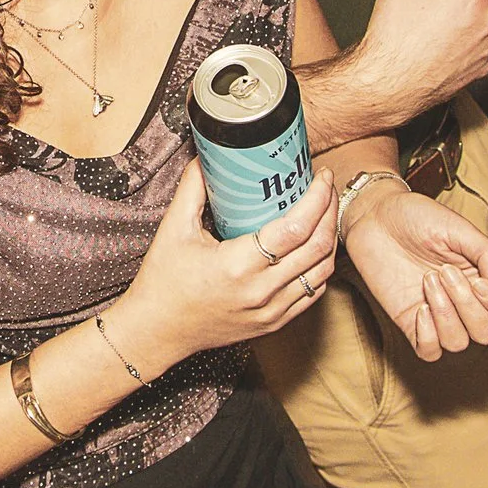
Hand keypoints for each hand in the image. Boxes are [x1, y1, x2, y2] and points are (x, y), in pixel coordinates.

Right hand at [110, 163, 339, 370]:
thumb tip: (209, 156)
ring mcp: (270, 311)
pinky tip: (316, 247)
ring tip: (326, 213)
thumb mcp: (174, 228)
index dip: (317, 198)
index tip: (321, 176)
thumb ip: (193, 187)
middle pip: (317, 247)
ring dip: (331, 239)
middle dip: (331, 211)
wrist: (156, 330)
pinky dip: (321, 267)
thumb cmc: (162, 281)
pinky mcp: (273, 323)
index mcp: (237, 265)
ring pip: (322, 272)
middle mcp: (260, 291)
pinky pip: (313, 293)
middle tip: (327, 188)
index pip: (295, 228)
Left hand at [340, 178, 487, 359]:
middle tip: (444, 271)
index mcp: (485, 281)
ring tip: (428, 279)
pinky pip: (429, 352)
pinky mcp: (410, 322)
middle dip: (468, 306)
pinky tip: (420, 307)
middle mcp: (465, 303)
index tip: (480, 282)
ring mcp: (438, 315)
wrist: (377, 215)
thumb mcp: (460, 229)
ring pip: (459, 344)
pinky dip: (428, 335)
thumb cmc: (419, 218)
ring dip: (445, 313)